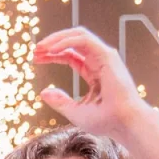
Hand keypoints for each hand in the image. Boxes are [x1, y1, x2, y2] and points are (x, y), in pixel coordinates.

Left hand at [33, 27, 152, 139]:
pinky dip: (66, 42)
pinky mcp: (107, 56)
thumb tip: (43, 92)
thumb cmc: (105, 121)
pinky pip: (84, 40)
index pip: (70, 55)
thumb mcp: (75, 112)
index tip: (36, 59)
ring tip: (40, 47)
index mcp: (93, 73)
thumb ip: (60, 101)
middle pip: (73, 42)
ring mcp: (104, 57)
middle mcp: (99, 61)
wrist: (123, 123)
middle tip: (35, 50)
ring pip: (79, 35)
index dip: (52, 54)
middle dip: (52, 43)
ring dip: (57, 38)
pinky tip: (52, 50)